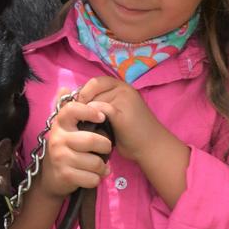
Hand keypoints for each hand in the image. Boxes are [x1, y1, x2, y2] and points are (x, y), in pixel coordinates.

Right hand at [39, 93, 112, 198]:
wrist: (51, 177)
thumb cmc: (65, 148)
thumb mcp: (65, 128)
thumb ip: (69, 109)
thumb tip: (63, 88)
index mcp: (60, 123)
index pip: (73, 109)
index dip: (89, 111)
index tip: (101, 117)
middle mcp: (58, 138)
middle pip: (91, 140)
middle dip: (106, 146)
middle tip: (107, 148)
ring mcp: (60, 157)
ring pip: (95, 162)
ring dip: (103, 166)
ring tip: (101, 166)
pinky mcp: (65, 175)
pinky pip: (92, 178)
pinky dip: (97, 178)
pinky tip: (94, 176)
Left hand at [76, 76, 190, 207]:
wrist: (152, 146)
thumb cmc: (132, 131)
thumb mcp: (116, 111)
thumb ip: (102, 103)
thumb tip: (77, 102)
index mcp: (122, 86)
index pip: (95, 82)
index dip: (84, 93)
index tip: (78, 107)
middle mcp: (123, 88)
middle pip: (92, 89)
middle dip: (82, 102)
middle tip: (78, 117)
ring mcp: (124, 99)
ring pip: (94, 100)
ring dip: (86, 112)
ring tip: (83, 123)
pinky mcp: (121, 112)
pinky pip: (100, 109)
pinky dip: (93, 117)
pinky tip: (92, 128)